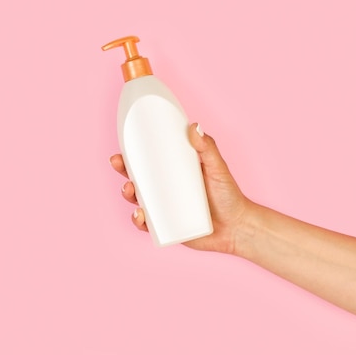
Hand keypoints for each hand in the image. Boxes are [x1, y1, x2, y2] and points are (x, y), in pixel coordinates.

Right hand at [109, 123, 254, 253]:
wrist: (237, 227)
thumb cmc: (228, 195)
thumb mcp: (218, 167)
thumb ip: (207, 147)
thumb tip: (194, 126)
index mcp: (173, 172)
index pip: (148, 160)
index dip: (131, 154)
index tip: (121, 148)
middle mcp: (165, 189)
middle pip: (137, 178)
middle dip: (123, 171)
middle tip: (119, 165)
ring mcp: (164, 209)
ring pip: (137, 201)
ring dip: (127, 194)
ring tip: (130, 191)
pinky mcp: (166, 228)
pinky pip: (146, 225)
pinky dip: (139, 221)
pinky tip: (140, 216)